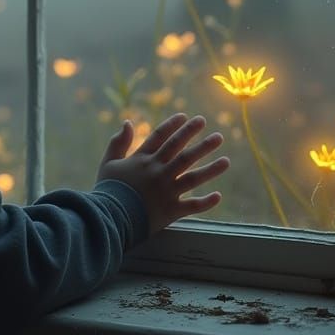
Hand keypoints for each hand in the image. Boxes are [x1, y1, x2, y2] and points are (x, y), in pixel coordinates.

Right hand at [96, 112, 229, 235]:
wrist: (109, 217)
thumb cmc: (108, 190)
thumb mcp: (108, 162)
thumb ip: (118, 142)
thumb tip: (127, 122)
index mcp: (143, 159)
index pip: (162, 137)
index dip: (174, 125)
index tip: (187, 117)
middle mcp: (158, 171)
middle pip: (182, 152)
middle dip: (199, 141)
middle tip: (217, 134)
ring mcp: (167, 191)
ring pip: (193, 177)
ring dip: (211, 168)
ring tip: (226, 160)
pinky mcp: (171, 210)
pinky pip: (192, 206)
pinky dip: (206, 202)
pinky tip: (218, 195)